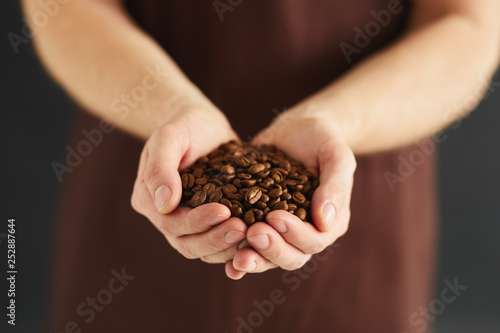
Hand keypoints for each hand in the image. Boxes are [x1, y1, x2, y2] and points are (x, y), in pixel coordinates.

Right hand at [131, 106, 246, 262]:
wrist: (204, 125)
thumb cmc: (186, 125)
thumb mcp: (170, 137)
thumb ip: (161, 168)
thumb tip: (165, 204)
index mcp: (149, 200)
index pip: (170, 223)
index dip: (196, 222)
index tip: (224, 211)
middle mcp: (165, 217)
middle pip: (187, 243)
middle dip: (215, 239)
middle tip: (242, 229)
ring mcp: (187, 222)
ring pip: (204, 249)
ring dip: (227, 247)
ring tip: (251, 234)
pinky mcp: (209, 223)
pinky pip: (220, 243)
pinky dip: (235, 246)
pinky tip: (255, 240)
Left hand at [225, 108, 355, 278]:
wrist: (298, 129)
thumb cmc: (322, 140)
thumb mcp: (336, 156)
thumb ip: (335, 187)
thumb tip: (324, 222)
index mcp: (328, 223)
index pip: (314, 240)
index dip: (295, 234)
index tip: (274, 217)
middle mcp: (304, 233)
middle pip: (291, 256)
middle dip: (271, 249)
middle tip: (252, 234)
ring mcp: (279, 231)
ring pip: (267, 257)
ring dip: (253, 258)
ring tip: (236, 256)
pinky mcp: (256, 222)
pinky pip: (246, 243)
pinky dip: (234, 253)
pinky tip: (221, 259)